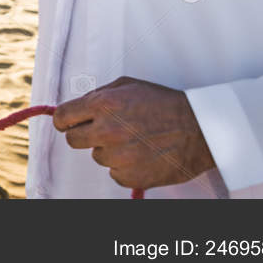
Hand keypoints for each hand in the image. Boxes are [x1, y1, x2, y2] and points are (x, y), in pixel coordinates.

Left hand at [53, 75, 215, 190]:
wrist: (199, 129)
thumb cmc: (165, 104)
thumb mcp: (129, 85)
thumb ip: (99, 94)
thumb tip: (78, 106)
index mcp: (104, 104)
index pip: (62, 118)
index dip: (64, 120)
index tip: (68, 123)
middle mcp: (107, 131)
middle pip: (73, 140)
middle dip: (84, 135)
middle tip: (103, 131)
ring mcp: (119, 157)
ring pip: (97, 157)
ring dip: (109, 150)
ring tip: (133, 139)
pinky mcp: (131, 177)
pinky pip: (114, 173)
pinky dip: (124, 167)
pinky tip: (141, 154)